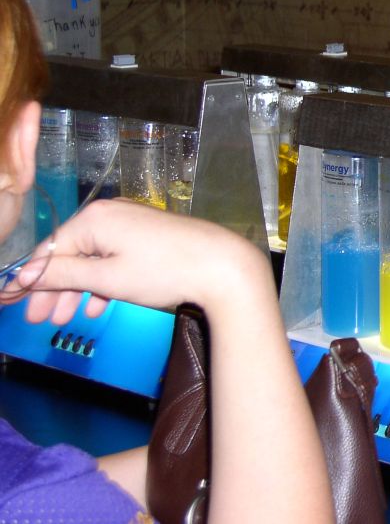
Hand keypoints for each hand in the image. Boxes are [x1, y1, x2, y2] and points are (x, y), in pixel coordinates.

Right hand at [9, 198, 270, 325]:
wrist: (223, 266)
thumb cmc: (165, 270)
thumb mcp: (107, 278)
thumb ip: (64, 276)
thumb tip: (25, 276)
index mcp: (94, 219)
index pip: (49, 249)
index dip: (31, 279)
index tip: (15, 303)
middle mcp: (110, 214)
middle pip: (70, 254)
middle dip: (54, 288)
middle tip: (39, 320)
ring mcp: (131, 223)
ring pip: (93, 258)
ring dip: (78, 289)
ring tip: (65, 318)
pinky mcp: (148, 235)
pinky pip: (114, 257)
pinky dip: (103, 281)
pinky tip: (97, 305)